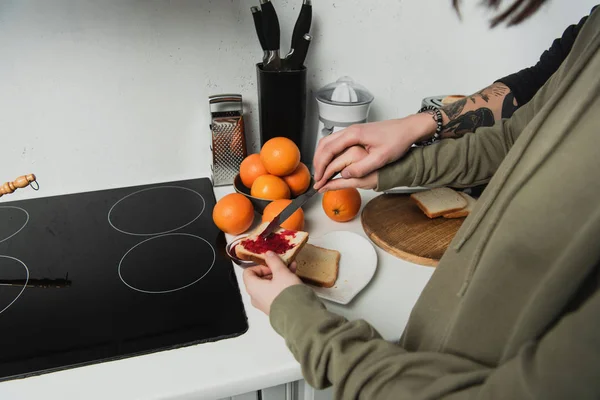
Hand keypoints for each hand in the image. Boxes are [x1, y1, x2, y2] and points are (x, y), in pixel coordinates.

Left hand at [242, 251, 301, 314]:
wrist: (299, 315)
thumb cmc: (287, 295)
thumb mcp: (281, 272)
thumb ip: (273, 261)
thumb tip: (268, 255)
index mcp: (253, 288)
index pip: (248, 272)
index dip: (259, 265)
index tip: (270, 263)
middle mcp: (256, 297)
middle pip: (260, 279)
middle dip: (273, 269)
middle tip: (282, 264)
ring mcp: (265, 304)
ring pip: (270, 285)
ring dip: (280, 275)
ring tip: (291, 268)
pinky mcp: (275, 307)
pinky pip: (276, 292)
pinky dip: (282, 284)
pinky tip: (293, 277)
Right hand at [313, 113, 435, 189]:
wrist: (408, 129)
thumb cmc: (397, 141)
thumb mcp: (381, 158)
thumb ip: (362, 167)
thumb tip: (345, 175)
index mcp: (353, 135)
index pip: (329, 150)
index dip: (321, 166)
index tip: (318, 178)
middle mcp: (350, 130)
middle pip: (324, 144)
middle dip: (318, 161)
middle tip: (317, 177)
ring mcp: (352, 131)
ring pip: (328, 142)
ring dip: (322, 156)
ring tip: (321, 171)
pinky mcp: (356, 133)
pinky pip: (336, 142)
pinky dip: (329, 152)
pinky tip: (332, 162)